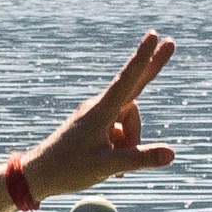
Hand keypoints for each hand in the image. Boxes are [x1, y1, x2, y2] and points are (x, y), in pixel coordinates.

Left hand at [22, 33, 176, 202]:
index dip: (143, 58)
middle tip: (171, 42)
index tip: (153, 36)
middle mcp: (99, 107)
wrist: (39, 175)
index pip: (127, 79)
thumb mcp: (106, 167)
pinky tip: (111, 167)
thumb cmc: (68, 170)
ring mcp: (97, 115)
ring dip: (131, 143)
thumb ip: (140, 159)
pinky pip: (119, 131)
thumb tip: (172, 154)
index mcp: (100, 111)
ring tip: (116, 169)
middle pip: (134, 92)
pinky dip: (122, 148)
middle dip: (152, 70)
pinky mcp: (95, 125)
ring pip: (129, 122)